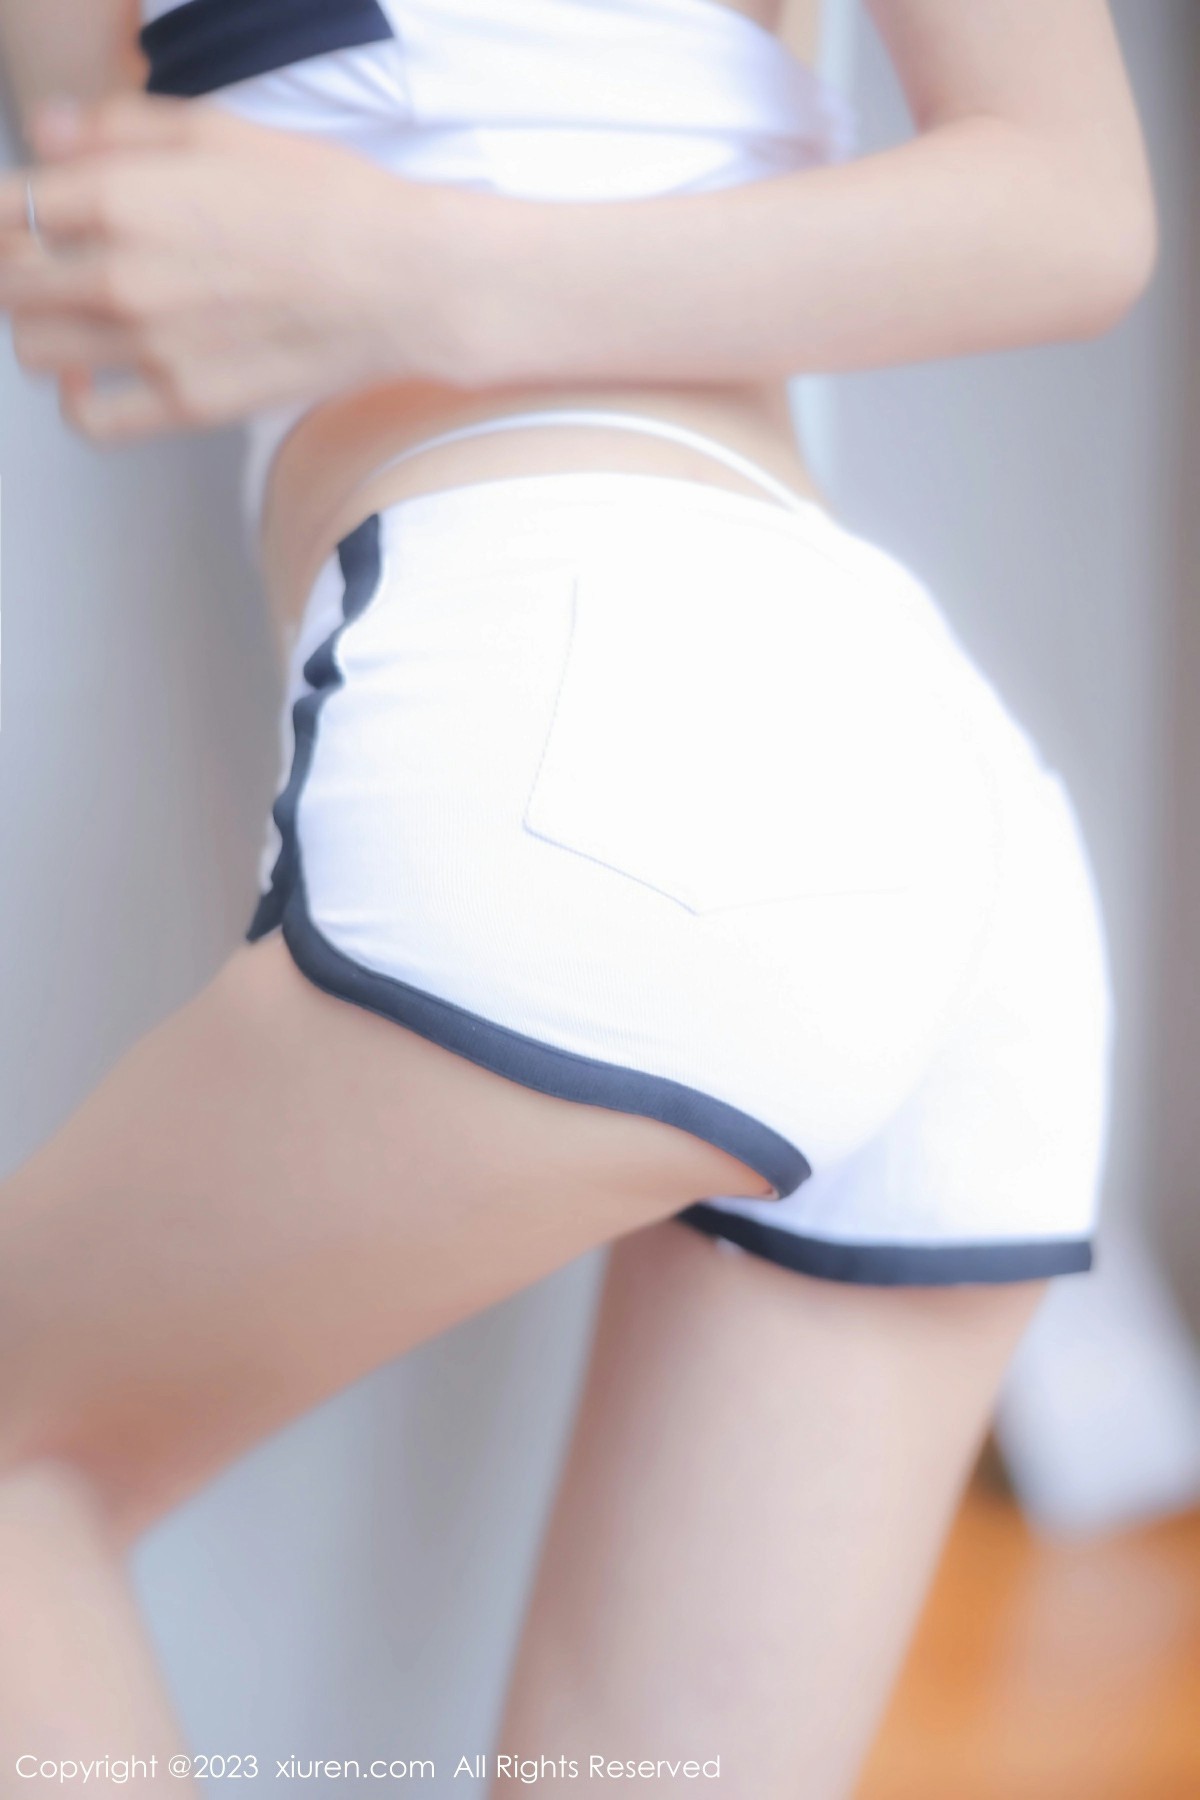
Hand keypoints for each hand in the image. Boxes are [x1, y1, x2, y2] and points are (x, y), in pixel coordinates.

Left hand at [0, 93, 475, 441]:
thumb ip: (119, 130)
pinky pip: (89, 421)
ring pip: (34, 349)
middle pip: (10, 283)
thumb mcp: (219, 130)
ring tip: (76, 317)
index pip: (6, 209)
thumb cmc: (328, 201)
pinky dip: (75, 404)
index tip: (33, 219)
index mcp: (121, 196)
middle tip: (54, 264)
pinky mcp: (187, 403)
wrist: (403, 281)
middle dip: (22, 268)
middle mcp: (122, 275)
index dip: (11, 214)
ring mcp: (152, 348)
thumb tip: (50, 138)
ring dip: (43, 329)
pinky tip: (92, 380)